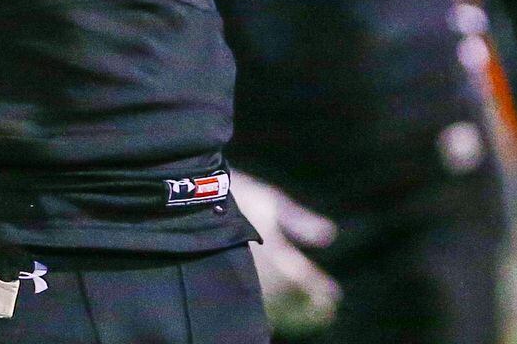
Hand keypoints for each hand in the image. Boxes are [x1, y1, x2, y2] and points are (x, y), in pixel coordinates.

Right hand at [234, 171, 340, 335]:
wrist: (183, 210)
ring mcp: (244, 297)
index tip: (333, 295)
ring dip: (288, 315)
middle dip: (310, 310)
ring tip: (295, 315)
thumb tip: (328, 236)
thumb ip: (298, 222)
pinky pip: (248, 314)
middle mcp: (269, 289)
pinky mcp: (221, 299)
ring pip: (273, 316)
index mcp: (286, 266)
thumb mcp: (269, 202)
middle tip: (322, 312)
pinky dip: (263, 314)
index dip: (324, 291)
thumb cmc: (232, 200)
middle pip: (295, 309)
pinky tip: (263, 310)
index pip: (313, 287)